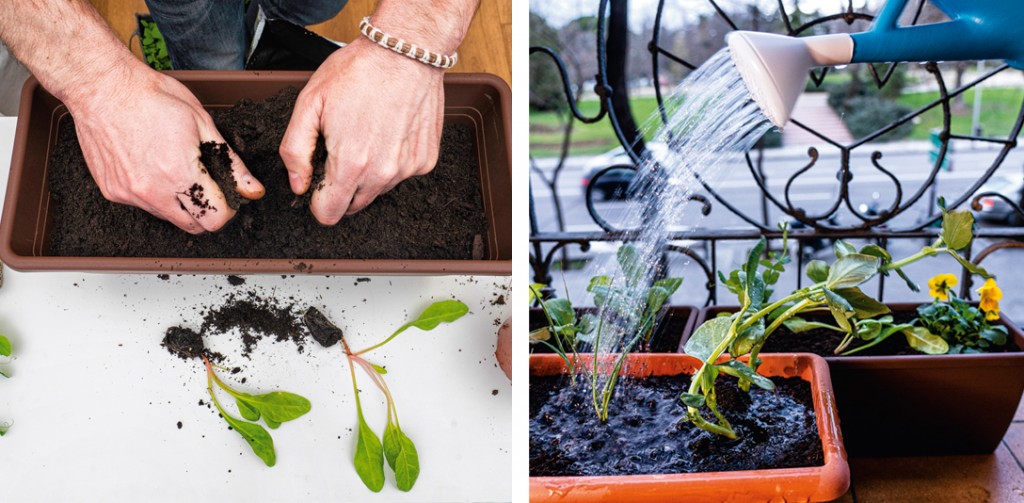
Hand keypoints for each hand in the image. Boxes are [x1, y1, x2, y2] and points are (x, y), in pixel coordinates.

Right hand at [68, 70, 264, 233]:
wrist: (103, 87)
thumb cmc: (152, 97)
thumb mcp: (202, 123)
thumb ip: (231, 163)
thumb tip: (252, 188)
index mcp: (180, 175)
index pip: (215, 220)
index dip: (228, 209)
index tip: (226, 195)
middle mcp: (153, 192)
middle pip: (194, 227)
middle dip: (207, 211)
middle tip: (207, 185)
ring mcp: (129, 194)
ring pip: (168, 217)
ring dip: (179, 203)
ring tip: (175, 169)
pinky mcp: (112, 192)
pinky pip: (143, 205)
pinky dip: (153, 193)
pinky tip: (150, 166)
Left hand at [279, 37, 444, 224]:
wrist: (406, 51)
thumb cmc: (358, 71)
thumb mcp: (310, 103)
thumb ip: (295, 151)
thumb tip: (298, 184)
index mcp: (351, 164)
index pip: (328, 214)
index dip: (316, 200)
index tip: (317, 180)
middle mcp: (383, 174)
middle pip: (353, 206)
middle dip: (342, 186)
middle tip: (341, 149)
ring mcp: (408, 168)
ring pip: (378, 190)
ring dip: (368, 172)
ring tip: (367, 133)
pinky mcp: (426, 160)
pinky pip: (401, 174)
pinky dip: (392, 160)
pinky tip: (388, 131)